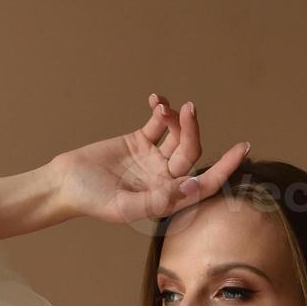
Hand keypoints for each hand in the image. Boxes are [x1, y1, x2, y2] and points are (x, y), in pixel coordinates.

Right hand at [50, 93, 249, 225]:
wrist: (63, 183)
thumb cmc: (91, 200)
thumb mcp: (123, 206)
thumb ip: (158, 200)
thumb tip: (193, 187)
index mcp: (167, 199)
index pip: (204, 184)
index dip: (225, 168)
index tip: (243, 148)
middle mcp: (165, 179)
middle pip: (191, 151)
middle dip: (191, 129)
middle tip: (186, 109)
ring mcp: (153, 159)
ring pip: (177, 135)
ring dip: (175, 118)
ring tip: (160, 107)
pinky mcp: (139, 142)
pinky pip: (158, 123)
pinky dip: (160, 109)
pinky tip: (155, 99)